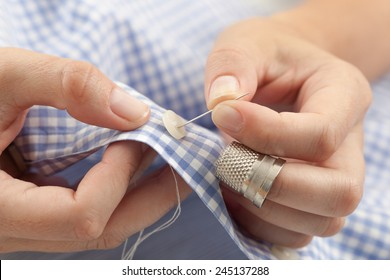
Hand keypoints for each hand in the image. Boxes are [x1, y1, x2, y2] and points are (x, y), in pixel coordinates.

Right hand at [0, 48, 190, 252]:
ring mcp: (23, 227)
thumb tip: (135, 112)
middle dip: (152, 196)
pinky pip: (84, 214)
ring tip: (169, 161)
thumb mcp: (0, 76)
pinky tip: (133, 163)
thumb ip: (66, 85)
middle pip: (99, 232)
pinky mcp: (32, 213)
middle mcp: (9, 231)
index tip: (137, 135)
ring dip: (140, 196)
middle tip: (188, 162)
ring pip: (95, 229)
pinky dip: (117, 191)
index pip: (79, 216)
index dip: (118, 176)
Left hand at [204, 18, 371, 246]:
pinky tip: (233, 194)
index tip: (221, 115)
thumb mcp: (246, 42)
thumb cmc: (266, 56)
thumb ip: (232, 63)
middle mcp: (350, 143)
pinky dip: (261, 225)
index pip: (320, 134)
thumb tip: (221, 103)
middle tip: (228, 160)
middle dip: (273, 185)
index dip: (266, 134)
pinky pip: (298, 234)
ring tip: (227, 175)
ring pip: (322, 221)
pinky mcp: (312, 199)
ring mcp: (336, 176)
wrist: (281, 74)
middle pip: (337, 192)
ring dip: (264, 208)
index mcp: (344, 94)